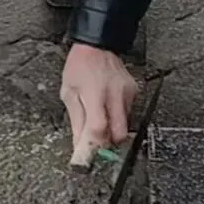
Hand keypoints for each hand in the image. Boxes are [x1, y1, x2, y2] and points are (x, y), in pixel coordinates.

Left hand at [60, 43, 137, 167]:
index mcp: (95, 93)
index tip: (86, 158)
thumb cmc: (79, 66)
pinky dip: (117, 116)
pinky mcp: (134, 92)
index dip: (93, 146)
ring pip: (124, 125)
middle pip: (119, 134)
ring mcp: (128, 93)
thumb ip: (76, 120)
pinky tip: (107, 104)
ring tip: (98, 113)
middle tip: (95, 141)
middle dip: (107, 143)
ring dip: (111, 128)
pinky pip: (128, 113)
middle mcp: (115, 94)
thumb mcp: (69, 92)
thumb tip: (79, 146)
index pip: (99, 128)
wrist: (98, 44)